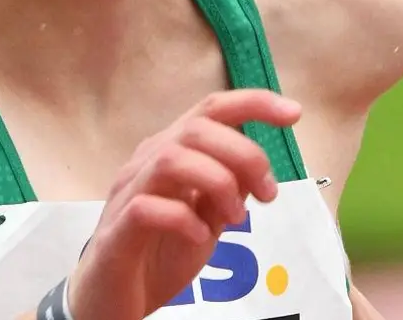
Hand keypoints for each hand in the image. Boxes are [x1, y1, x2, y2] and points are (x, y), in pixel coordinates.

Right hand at [66, 89, 301, 319]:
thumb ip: (228, 191)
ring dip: (216, 182)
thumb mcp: (206, 221)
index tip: (292, 113)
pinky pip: (147, 208)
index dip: (252, 103)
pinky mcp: (116, 232)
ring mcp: (126, 195)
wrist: (109, 300)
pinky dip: (183, 219)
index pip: (210, 110)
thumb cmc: (156, 255)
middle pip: (196, 129)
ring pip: (171, 158)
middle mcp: (144, 164)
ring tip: (236, 217)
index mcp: (168, 153)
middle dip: (244, 154)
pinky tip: (199, 236)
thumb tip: (256, 168)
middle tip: (267, 194)